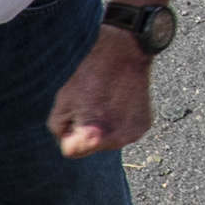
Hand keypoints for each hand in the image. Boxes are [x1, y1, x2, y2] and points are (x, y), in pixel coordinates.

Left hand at [47, 30, 154, 158]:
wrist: (124, 54)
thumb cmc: (90, 76)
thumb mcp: (62, 102)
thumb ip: (60, 130)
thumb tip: (72, 141)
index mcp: (93, 137)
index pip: (70, 150)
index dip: (68, 132)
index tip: (76, 113)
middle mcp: (116, 141)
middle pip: (90, 148)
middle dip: (86, 131)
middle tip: (92, 104)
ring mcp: (132, 134)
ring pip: (106, 141)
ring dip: (103, 127)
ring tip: (107, 101)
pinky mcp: (144, 126)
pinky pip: (122, 133)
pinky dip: (119, 122)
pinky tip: (120, 103)